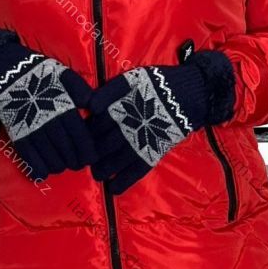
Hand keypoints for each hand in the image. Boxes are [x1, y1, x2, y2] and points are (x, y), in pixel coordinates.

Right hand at [0, 27, 96, 180]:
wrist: (7, 72)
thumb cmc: (40, 74)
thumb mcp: (65, 75)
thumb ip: (82, 91)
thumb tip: (97, 107)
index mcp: (63, 108)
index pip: (80, 137)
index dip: (87, 151)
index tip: (91, 158)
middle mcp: (49, 123)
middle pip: (67, 151)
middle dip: (75, 161)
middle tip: (78, 164)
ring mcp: (32, 131)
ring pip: (50, 158)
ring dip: (59, 166)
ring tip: (62, 165)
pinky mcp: (17, 135)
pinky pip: (28, 158)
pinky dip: (36, 169)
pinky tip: (41, 175)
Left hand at [86, 49, 235, 194]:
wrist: (187, 94)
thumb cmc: (156, 84)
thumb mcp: (131, 79)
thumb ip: (109, 91)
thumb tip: (90, 107)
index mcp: (118, 110)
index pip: (94, 126)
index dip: (85, 134)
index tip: (81, 139)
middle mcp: (125, 129)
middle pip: (101, 146)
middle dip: (90, 155)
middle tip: (85, 159)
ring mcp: (139, 143)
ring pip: (114, 162)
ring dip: (102, 170)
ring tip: (97, 174)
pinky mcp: (153, 153)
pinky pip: (135, 172)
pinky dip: (123, 182)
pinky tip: (113, 189)